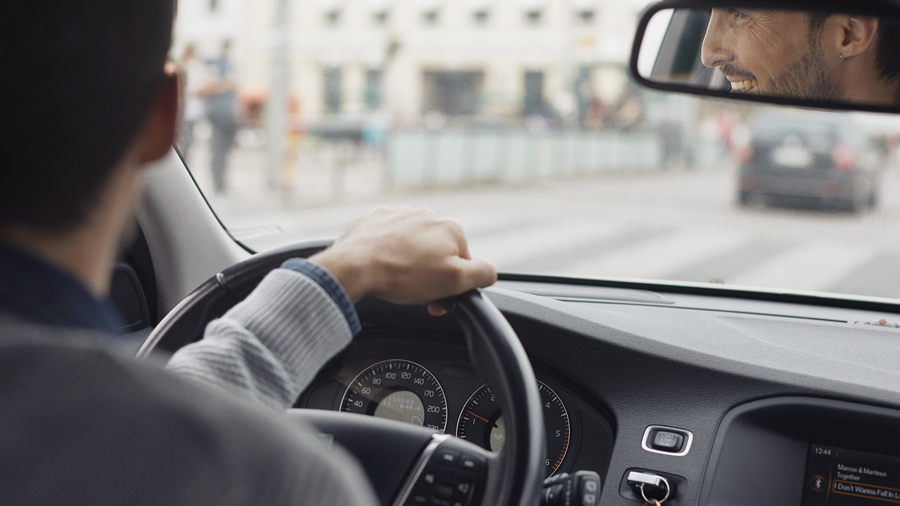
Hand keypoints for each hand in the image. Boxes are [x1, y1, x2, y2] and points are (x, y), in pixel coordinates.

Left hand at [309, 207, 496, 314]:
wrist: (354, 267)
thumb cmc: (402, 275)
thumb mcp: (455, 281)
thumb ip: (482, 274)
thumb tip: (489, 272)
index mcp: (450, 229)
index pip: (463, 263)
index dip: (452, 286)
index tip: (437, 299)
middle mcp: (427, 216)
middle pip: (438, 253)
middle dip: (430, 275)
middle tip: (416, 294)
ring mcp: (399, 215)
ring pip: (413, 246)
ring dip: (410, 264)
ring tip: (396, 281)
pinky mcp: (375, 220)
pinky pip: (389, 240)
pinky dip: (388, 254)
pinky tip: (382, 267)